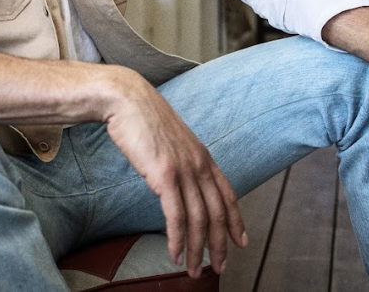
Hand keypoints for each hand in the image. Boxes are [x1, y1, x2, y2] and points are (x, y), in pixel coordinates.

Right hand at [102, 68, 247, 276]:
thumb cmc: (142, 118)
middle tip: (219, 268)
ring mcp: (184, 170)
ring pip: (199, 220)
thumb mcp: (171, 140)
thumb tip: (176, 179)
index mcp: (203, 155)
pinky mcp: (164, 175)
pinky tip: (174, 253)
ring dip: (197, 250)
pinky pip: (176, 216)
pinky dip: (177, 240)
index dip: (237, 221)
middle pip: (218, 213)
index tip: (242, 241)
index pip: (228, 194)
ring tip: (193, 270)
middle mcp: (199, 164)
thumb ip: (179, 160)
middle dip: (220, 245)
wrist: (127, 98)